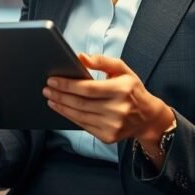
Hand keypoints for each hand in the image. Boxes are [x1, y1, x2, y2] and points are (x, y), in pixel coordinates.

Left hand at [43, 53, 174, 145]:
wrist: (148, 117)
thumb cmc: (132, 90)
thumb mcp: (122, 70)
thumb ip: (102, 61)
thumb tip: (80, 57)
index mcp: (121, 90)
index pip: (88, 88)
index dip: (67, 85)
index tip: (52, 80)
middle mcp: (118, 110)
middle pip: (80, 103)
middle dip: (60, 95)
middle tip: (47, 88)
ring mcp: (113, 126)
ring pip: (79, 116)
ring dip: (61, 106)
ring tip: (50, 98)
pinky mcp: (108, 136)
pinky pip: (83, 126)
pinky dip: (70, 116)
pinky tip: (62, 108)